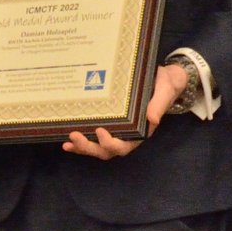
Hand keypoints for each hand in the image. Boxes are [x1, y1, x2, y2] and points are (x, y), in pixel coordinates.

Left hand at [63, 63, 187, 159]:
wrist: (162, 79)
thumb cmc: (164, 85)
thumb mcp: (165, 92)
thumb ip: (158, 105)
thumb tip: (151, 119)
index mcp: (140, 132)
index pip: (124, 146)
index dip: (111, 143)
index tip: (101, 131)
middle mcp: (127, 135)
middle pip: (106, 151)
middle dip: (89, 147)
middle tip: (74, 136)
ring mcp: (115, 132)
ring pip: (97, 148)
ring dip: (82, 147)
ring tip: (68, 142)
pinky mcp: (107, 124)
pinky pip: (93, 137)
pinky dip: (80, 142)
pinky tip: (67, 141)